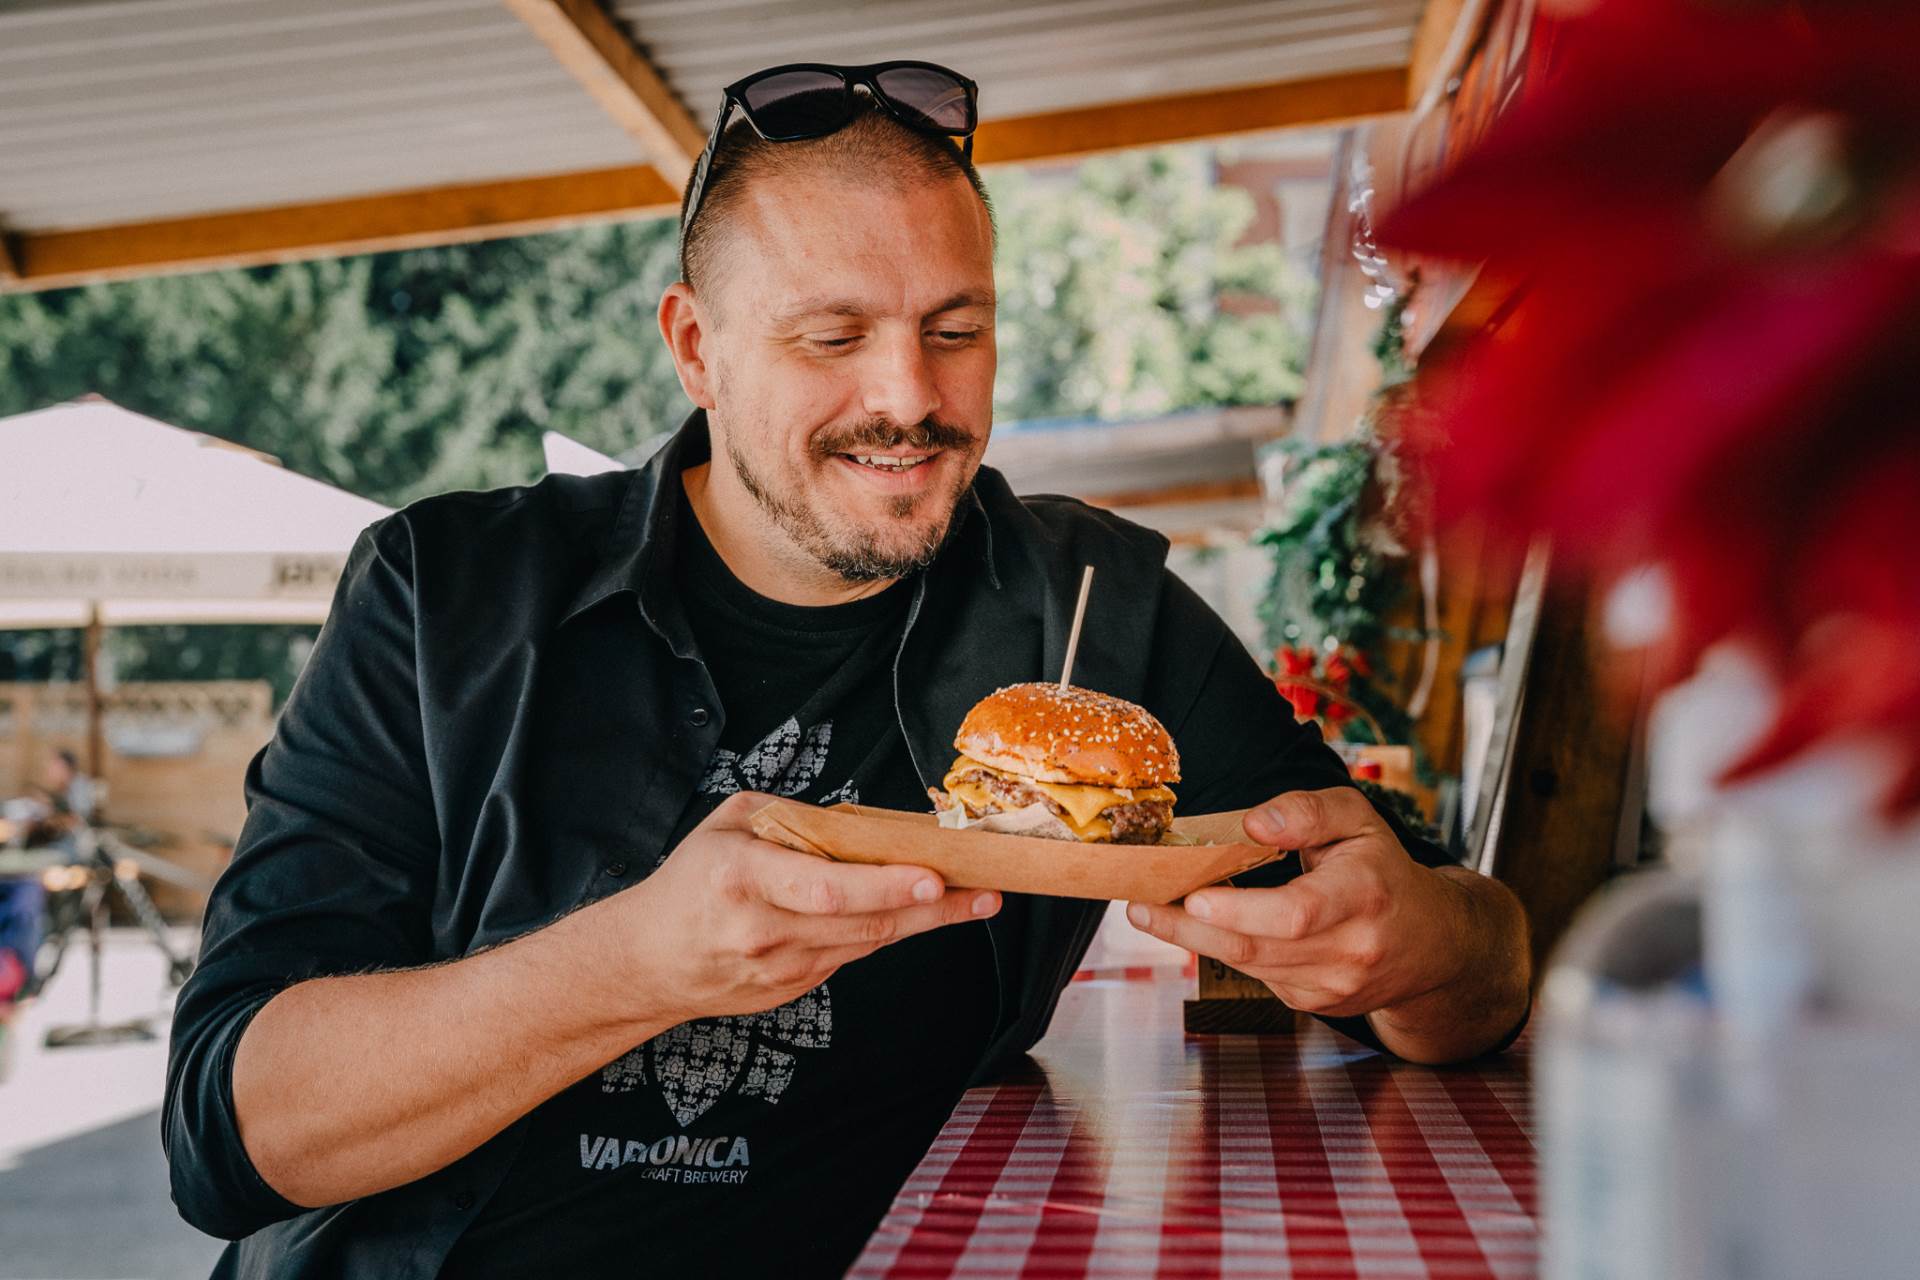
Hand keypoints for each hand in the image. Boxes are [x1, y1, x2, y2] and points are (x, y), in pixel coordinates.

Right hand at [610, 791, 999, 1022]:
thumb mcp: (727, 826)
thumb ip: (790, 817)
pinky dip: (884, 932)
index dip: (884, 886)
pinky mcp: (793, 990)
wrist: (646, 962)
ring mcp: (780, 969)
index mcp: (742, 878)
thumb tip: (856, 821)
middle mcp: (764, 930)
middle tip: (984, 891)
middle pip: (863, 922)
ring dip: (925, 922)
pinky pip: (850, 955)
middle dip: (932, 907)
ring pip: (868, 944)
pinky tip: (917, 912)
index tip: (932, 876)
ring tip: (976, 899)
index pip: (826, 889)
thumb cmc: (689, 882)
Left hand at [1127, 787, 1468, 1018]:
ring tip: (1150, 910)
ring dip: (1193, 941)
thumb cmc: (1385, 871)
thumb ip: (1307, 811)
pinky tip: (1201, 928)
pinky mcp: (1315, 1003)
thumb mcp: (1359, 821)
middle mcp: (1351, 949)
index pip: (1297, 912)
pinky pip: (1257, 976)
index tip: (1195, 896)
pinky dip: (1224, 951)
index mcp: (1364, 896)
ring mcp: (1333, 985)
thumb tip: (1252, 822)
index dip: (1240, 910)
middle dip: (1189, 929)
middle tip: (1140, 904)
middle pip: (1257, 947)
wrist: (1432, 944)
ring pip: (1249, 966)